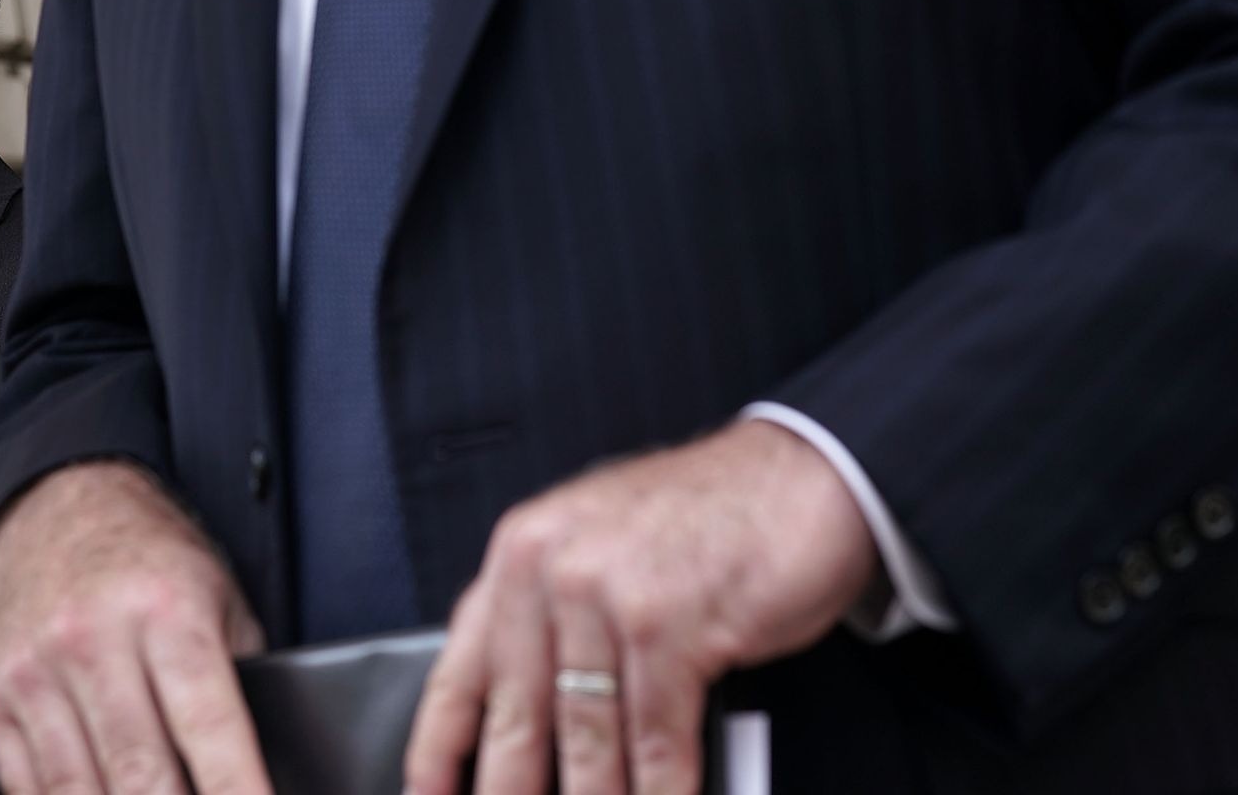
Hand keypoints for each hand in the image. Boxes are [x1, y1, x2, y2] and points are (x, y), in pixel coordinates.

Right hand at [0, 461, 272, 794]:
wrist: (59, 506)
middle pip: (140, 771)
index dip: (237, 787)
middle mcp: (94, 639)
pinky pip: (29, 785)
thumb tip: (266, 761)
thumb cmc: (151, 560)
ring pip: (79, 789)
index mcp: (166, 611)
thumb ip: (242, 678)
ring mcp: (36, 671)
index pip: (208, 725)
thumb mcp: (219, 597)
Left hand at [404, 418, 878, 794]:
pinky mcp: (669, 623)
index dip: (438, 752)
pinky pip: (654, 737)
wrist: (800, 474)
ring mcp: (607, 594)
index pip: (458, 672)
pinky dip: (660, 791)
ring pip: (585, 740)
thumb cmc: (704, 519)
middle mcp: (551, 569)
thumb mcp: (600, 550)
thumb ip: (551, 622)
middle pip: (514, 721)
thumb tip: (519, 725)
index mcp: (521, 554)